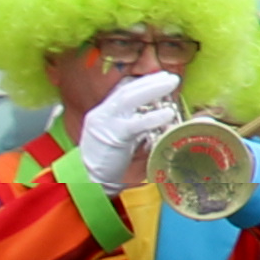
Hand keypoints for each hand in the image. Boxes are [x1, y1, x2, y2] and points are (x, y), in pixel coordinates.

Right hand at [78, 71, 180, 191]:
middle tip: (170, 77)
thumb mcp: (120, 140)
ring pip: (128, 100)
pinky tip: (168, 113)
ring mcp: (104, 124)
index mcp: (103, 114)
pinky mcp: (112, 137)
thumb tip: (159, 117)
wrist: (88, 183)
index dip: (142, 82)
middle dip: (149, 81)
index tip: (160, 76)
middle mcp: (101, 115)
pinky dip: (153, 117)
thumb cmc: (109, 164)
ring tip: (171, 83)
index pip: (122, 91)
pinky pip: (134, 124)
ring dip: (152, 89)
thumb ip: (135, 128)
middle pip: (126, 91)